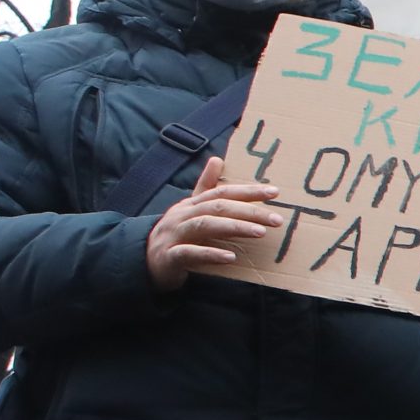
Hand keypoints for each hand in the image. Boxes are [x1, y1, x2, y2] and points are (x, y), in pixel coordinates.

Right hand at [147, 156, 276, 290]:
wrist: (144, 261)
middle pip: (217, 207)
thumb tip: (217, 159)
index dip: (248, 191)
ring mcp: (174, 235)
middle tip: (276, 219)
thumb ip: (205, 187)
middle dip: (248, 211)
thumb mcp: (190, 209)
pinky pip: (189, 253)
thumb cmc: (176, 234)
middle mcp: (182, 215)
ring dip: (234, 227)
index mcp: (191, 204)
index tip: (275, 192)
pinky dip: (210, 253)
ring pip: (204, 225)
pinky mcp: (169, 256)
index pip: (222, 192)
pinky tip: (230, 257)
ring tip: (260, 232)